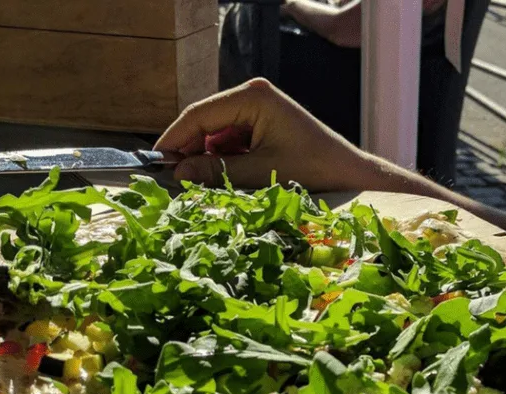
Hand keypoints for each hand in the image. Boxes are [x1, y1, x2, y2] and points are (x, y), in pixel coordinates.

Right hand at [154, 78, 376, 190]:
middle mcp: (253, 96)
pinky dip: (224, 162)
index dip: (175, 139)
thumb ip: (218, 172)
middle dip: (191, 152)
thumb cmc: (314, 169)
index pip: (200, 114)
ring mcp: (258, 110)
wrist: (349, 176)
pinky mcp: (263, 127)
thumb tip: (178, 173)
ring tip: (201, 185)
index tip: (156, 162)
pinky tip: (222, 180)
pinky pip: (231, 143)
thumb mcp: (261, 172)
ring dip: (208, 160)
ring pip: (216, 136)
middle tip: (176, 180)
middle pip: (205, 123)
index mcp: (253, 96)